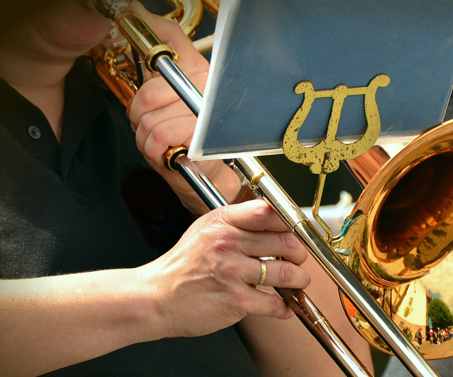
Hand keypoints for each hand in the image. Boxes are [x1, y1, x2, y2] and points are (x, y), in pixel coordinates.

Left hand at [126, 1, 239, 213]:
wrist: (210, 179)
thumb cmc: (188, 139)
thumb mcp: (169, 93)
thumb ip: (161, 52)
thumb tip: (138, 10)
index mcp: (202, 74)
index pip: (170, 45)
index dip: (150, 50)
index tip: (140, 64)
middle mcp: (209, 92)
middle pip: (150, 93)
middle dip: (140, 117)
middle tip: (153, 127)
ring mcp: (208, 118)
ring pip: (151, 121)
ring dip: (146, 140)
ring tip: (164, 145)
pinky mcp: (204, 143)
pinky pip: (159, 138)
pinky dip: (154, 153)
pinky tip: (169, 155)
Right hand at [136, 200, 309, 337]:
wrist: (155, 298)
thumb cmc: (183, 266)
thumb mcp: (205, 230)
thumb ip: (237, 222)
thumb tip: (275, 219)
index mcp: (222, 222)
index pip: (269, 212)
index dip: (290, 222)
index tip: (297, 232)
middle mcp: (228, 244)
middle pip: (286, 242)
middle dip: (300, 253)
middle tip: (299, 260)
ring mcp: (232, 273)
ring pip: (287, 273)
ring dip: (299, 279)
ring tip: (297, 281)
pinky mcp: (236, 301)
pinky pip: (275, 303)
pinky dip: (285, 307)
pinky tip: (283, 306)